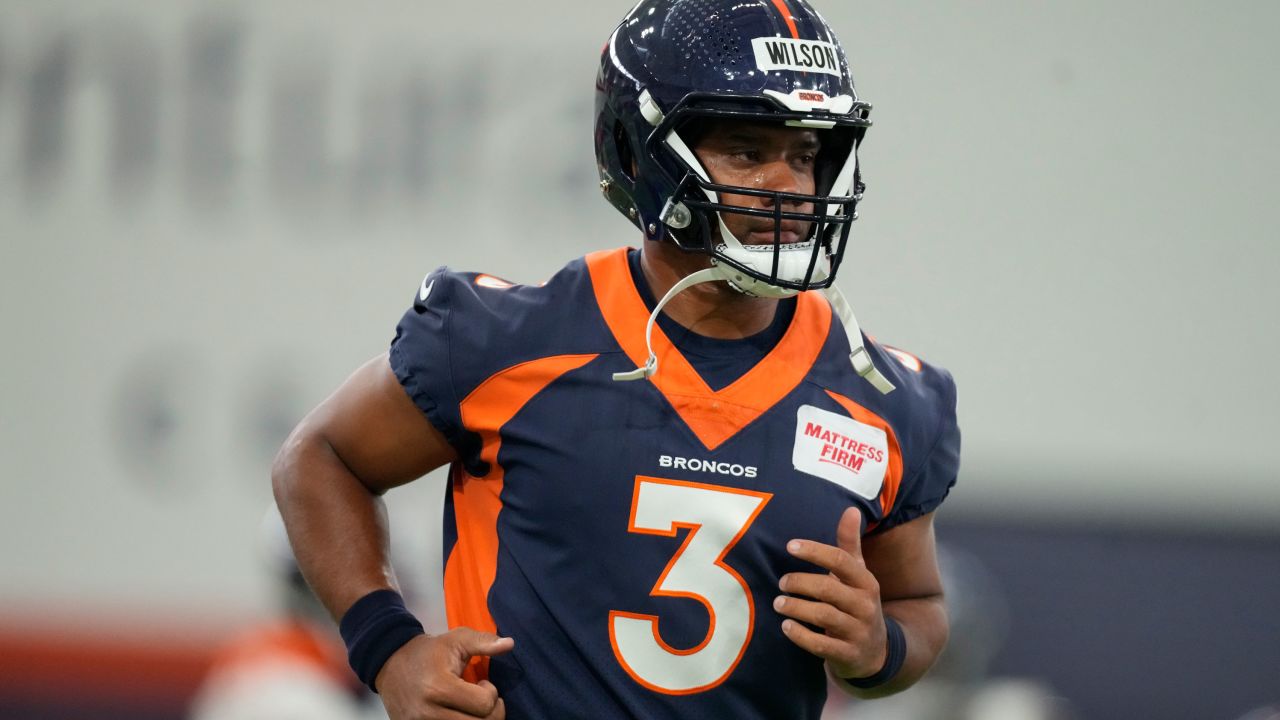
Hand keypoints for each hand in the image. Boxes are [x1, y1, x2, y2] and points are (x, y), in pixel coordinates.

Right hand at [375, 628, 514, 718]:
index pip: (483, 704)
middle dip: (491, 713)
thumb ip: (483, 641)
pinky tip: (460, 714)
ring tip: (473, 708)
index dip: (491, 693)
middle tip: (484, 699)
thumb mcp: (456, 639)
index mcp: (439, 686)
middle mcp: (427, 711)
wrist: (389, 663)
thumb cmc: (427, 652)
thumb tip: (510, 644)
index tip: (483, 682)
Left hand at [775, 507, 887, 679]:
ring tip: (778, 602)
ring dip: (795, 607)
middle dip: (799, 582)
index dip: (814, 551)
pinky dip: (800, 635)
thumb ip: (849, 545)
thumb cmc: (857, 604)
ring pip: (823, 615)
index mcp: (866, 582)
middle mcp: (865, 605)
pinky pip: (821, 644)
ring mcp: (858, 631)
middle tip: (781, 582)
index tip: (790, 546)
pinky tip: (786, 626)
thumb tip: (851, 509)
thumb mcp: (858, 576)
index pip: (841, 560)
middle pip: (828, 587)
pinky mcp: (848, 654)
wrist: (876, 653)